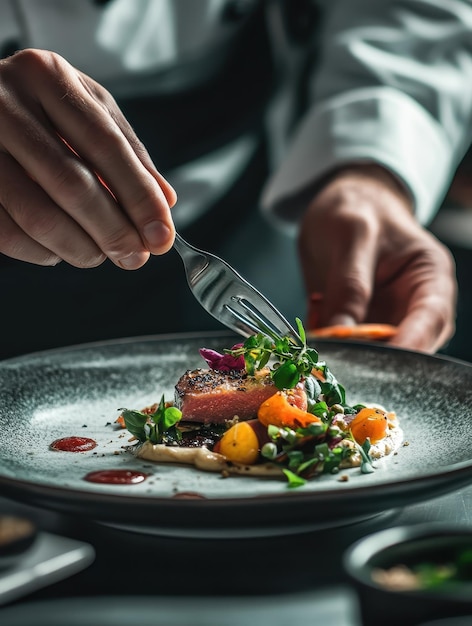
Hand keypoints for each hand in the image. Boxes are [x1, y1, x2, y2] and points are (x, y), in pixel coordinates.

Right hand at [0, 49, 175, 268]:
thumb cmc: (40, 106)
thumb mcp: (87, 109)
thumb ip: (127, 151)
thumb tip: (164, 202)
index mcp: (47, 76)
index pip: (105, 146)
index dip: (139, 197)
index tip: (161, 235)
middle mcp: (3, 103)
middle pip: (72, 184)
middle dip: (113, 231)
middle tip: (135, 256)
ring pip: (38, 216)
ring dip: (80, 248)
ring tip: (101, 255)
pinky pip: (7, 233)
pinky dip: (42, 253)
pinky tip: (60, 250)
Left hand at [298, 165, 456, 352]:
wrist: (342, 206)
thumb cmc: (358, 206)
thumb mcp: (353, 233)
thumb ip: (349, 282)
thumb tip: (340, 331)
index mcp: (430, 278)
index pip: (431, 320)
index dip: (409, 345)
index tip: (380, 363)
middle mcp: (415, 306)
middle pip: (407, 348)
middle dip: (371, 356)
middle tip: (336, 353)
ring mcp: (387, 319)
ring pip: (373, 354)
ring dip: (344, 348)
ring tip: (320, 316)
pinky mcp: (361, 327)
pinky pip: (346, 346)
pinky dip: (327, 339)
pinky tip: (316, 309)